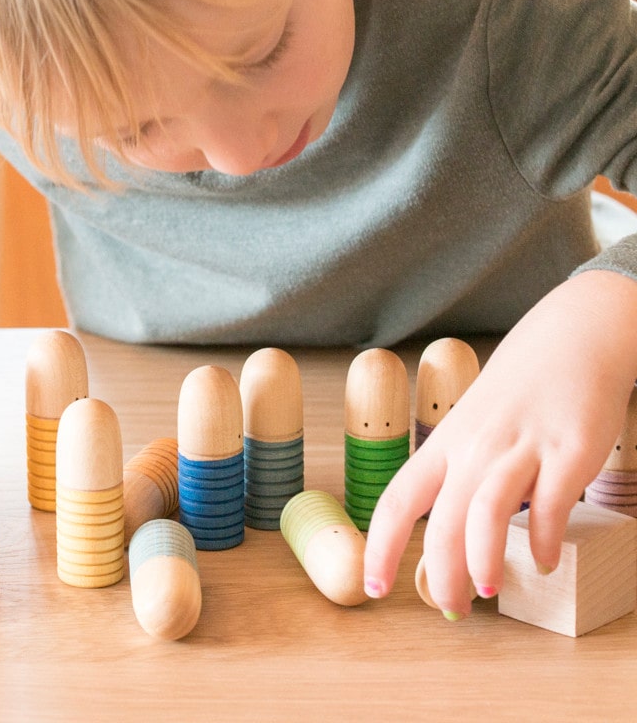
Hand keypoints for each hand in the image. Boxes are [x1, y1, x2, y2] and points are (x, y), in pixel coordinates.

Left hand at [363, 269, 636, 617]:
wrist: (571, 338)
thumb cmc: (517, 389)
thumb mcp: (471, 425)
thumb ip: (459, 473)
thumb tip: (451, 533)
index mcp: (445, 443)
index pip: (398, 501)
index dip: (381, 547)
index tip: (374, 586)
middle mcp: (475, 447)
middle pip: (445, 522)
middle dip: (441, 574)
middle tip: (450, 608)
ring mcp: (522, 449)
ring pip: (487, 514)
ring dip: (484, 562)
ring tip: (487, 590)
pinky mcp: (568, 453)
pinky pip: (550, 508)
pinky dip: (544, 542)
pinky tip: (543, 559)